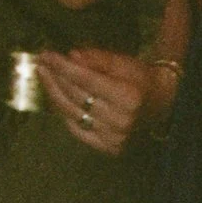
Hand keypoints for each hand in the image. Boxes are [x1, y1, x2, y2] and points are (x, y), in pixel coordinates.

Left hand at [37, 47, 167, 156]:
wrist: (161, 105)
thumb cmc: (139, 79)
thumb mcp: (121, 62)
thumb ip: (96, 58)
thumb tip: (70, 56)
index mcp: (128, 97)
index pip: (86, 80)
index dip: (62, 66)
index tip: (45, 54)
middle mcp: (121, 120)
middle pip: (76, 96)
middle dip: (54, 77)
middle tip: (40, 63)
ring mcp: (115, 138)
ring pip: (72, 113)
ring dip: (53, 93)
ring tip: (44, 76)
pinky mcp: (109, 148)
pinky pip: (76, 129)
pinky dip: (63, 113)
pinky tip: (55, 97)